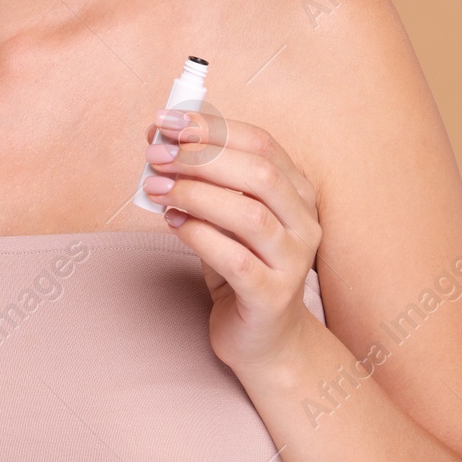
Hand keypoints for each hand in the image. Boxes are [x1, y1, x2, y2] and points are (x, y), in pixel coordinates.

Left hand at [142, 109, 322, 374]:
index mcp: (298, 192)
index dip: (212, 128)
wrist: (262, 338)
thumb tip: (159, 142)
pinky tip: (172, 223)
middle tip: (156, 156)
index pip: (261, 143)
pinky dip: (198, 235)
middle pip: (259, 173)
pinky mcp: (272, 297)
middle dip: (201, 157)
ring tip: (157, 189)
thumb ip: (204, 181)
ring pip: (249, 214)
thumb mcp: (224, 215)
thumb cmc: (240, 264)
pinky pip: (235, 259)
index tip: (166, 123)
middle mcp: (305, 223)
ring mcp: (294, 262)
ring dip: (196, 194)